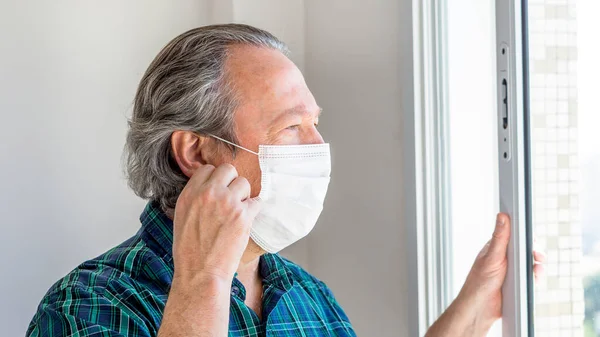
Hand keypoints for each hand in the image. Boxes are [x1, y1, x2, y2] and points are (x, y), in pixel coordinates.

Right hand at [171, 164, 261, 281]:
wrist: (201, 273)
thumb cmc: (190, 251)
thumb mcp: (182, 217)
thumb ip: (195, 198)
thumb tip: (208, 186)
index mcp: (190, 194)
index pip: (207, 169)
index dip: (215, 179)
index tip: (218, 190)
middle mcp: (208, 194)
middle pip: (228, 169)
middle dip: (232, 182)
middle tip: (231, 198)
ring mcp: (227, 202)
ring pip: (244, 182)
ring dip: (244, 195)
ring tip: (238, 211)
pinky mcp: (243, 215)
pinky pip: (257, 201)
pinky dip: (255, 209)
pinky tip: (248, 219)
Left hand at [457, 213, 545, 332]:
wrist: (480, 309)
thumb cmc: (479, 283)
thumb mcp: (492, 257)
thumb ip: (500, 238)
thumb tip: (503, 216)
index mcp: (496, 248)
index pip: (514, 235)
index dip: (524, 234)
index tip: (531, 236)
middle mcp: (504, 257)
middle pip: (525, 249)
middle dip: (534, 251)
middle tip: (538, 256)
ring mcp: (512, 270)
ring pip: (530, 263)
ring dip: (536, 265)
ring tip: (537, 269)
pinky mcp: (517, 282)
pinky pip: (531, 277)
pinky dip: (535, 277)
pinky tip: (535, 279)